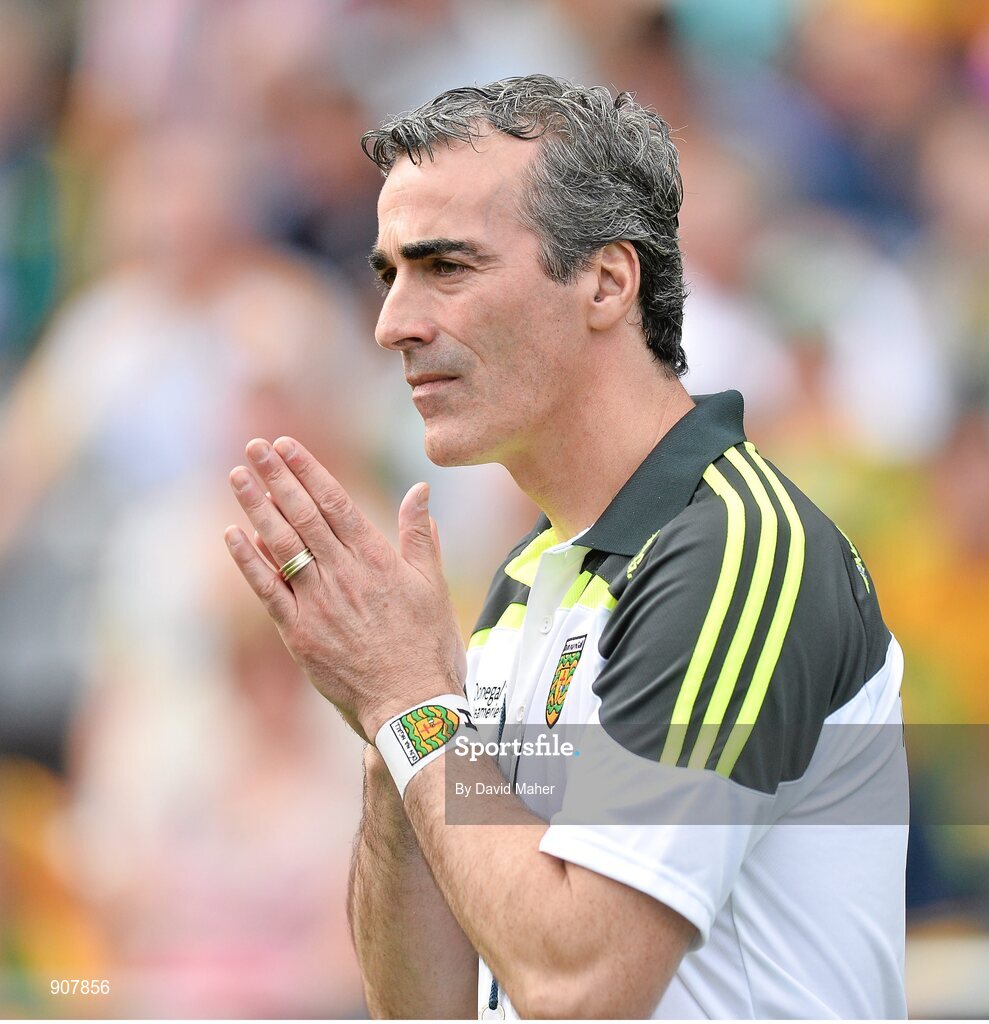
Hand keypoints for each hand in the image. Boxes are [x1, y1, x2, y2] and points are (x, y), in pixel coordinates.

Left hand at [224, 436, 465, 740]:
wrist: (411, 704)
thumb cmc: (427, 645)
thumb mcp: (433, 585)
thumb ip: (421, 535)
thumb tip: (419, 490)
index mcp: (377, 560)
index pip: (335, 503)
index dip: (308, 471)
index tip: (286, 445)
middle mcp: (344, 574)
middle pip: (303, 516)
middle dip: (277, 477)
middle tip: (255, 446)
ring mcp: (318, 603)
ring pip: (281, 545)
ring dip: (256, 508)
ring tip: (238, 476)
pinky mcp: (299, 633)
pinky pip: (267, 590)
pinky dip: (248, 561)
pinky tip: (232, 534)